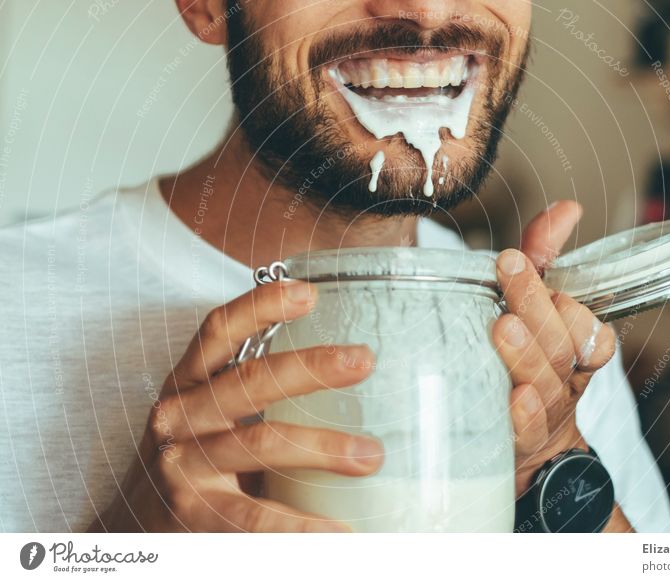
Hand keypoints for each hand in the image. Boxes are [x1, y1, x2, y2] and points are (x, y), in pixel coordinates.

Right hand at [89, 281, 383, 531]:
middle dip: (310, 367)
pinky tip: (338, 532)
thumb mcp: (209, 411)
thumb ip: (252, 388)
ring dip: (321, 447)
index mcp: (188, 381)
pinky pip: (253, 518)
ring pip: (260, 444)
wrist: (133, 523)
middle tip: (364, 359)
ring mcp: (183, 464)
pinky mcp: (192, 512)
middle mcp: (180, 415)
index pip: (218, 332)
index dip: (259, 306)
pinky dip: (300, 526)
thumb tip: (338, 364)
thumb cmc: (191, 455)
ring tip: (371, 455)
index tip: (308, 292)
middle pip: (248, 382)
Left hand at [493, 201, 616, 494]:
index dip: (575, 310)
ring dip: (527, 354)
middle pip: (562, 347)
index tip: (546, 278)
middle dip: (538, 307)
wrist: (523, 443)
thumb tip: (568, 209)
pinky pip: (527, 431)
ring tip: (504, 328)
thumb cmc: (526, 361)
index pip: (591, 332)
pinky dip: (525, 414)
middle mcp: (564, 379)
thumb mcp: (534, 306)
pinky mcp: (517, 440)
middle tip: (510, 270)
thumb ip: (546, 256)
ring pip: (545, 383)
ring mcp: (544, 412)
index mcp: (574, 349)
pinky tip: (513, 396)